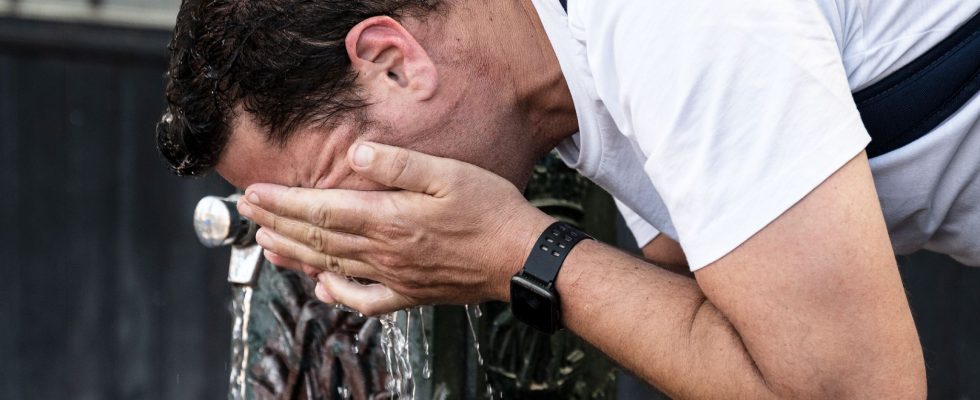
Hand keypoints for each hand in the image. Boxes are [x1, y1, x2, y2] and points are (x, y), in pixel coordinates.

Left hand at [237, 142, 554, 314]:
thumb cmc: (491, 212)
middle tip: (248, 212)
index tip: (256, 193)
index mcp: (390, 220)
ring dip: (295, 255)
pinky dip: (337, 295)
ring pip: (332, 267)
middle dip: (277, 224)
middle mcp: (385, 252)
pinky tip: (322, 288)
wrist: (521, 258)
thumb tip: (357, 157)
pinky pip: (364, 300)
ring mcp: (396, 277)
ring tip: (267, 243)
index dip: (283, 202)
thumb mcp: (449, 174)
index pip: (322, 211)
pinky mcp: (411, 294)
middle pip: (318, 239)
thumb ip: (399, 165)